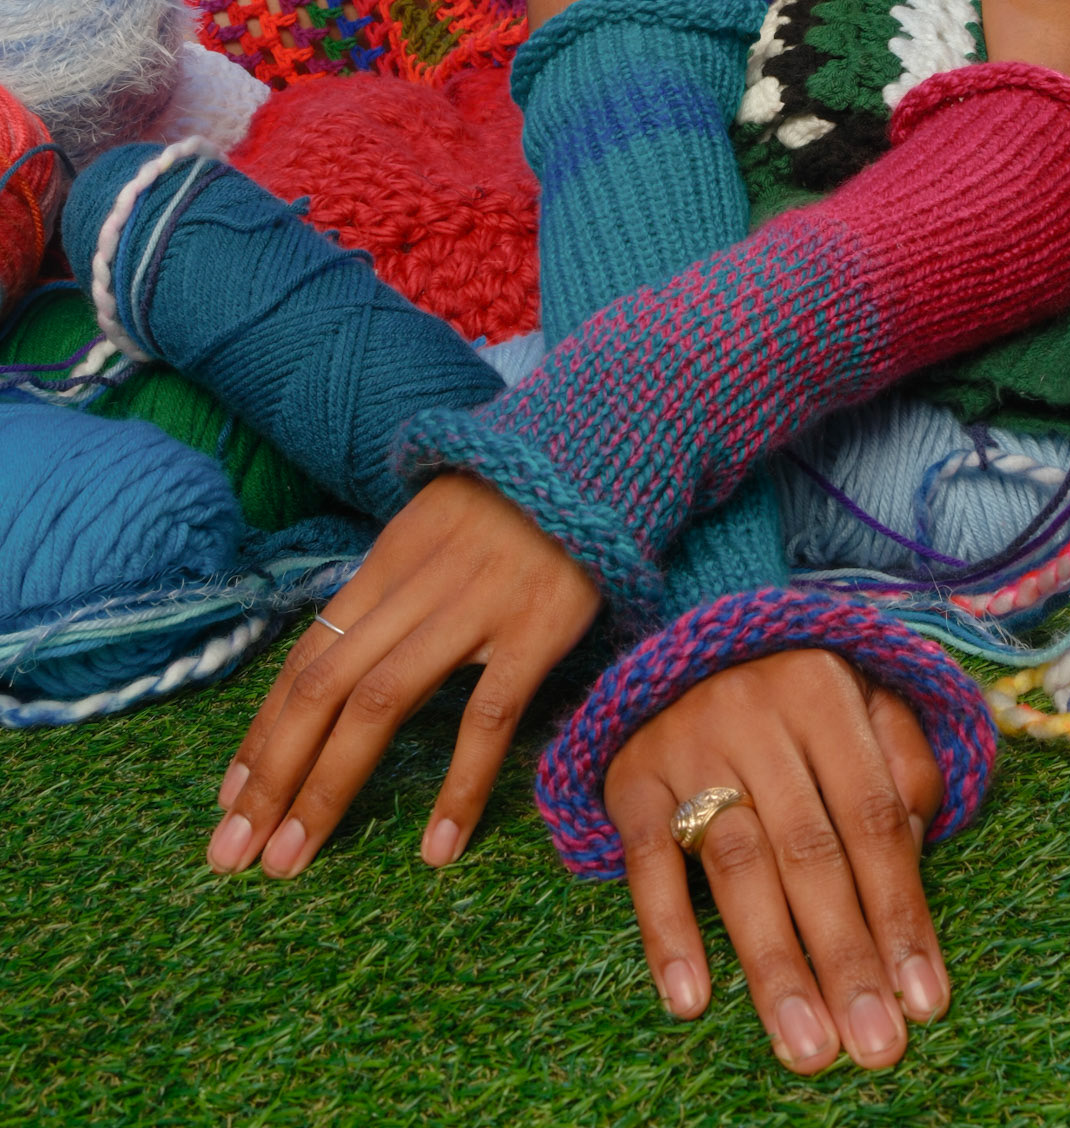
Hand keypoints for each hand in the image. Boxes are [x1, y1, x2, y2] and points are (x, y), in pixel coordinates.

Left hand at [207, 471, 600, 877]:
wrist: (597, 452)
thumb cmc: (520, 499)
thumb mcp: (437, 527)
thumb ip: (394, 589)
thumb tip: (343, 658)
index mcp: (387, 562)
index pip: (308, 656)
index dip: (263, 730)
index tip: (230, 799)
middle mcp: (415, 586)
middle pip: (323, 686)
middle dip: (272, 775)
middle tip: (234, 853)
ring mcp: (474, 607)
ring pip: (380, 703)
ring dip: (328, 786)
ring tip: (293, 858)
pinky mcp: (535, 629)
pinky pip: (488, 717)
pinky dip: (460, 784)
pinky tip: (438, 847)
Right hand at [604, 649, 947, 1075]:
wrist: (686, 640)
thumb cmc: (797, 689)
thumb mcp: (866, 694)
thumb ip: (905, 762)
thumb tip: (913, 855)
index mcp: (822, 691)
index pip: (871, 817)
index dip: (900, 911)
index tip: (924, 997)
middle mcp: (754, 714)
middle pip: (808, 852)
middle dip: (845, 957)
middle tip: (873, 1045)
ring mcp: (688, 744)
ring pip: (737, 866)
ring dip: (773, 963)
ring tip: (804, 1044)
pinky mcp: (631, 776)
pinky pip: (647, 861)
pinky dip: (667, 930)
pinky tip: (690, 998)